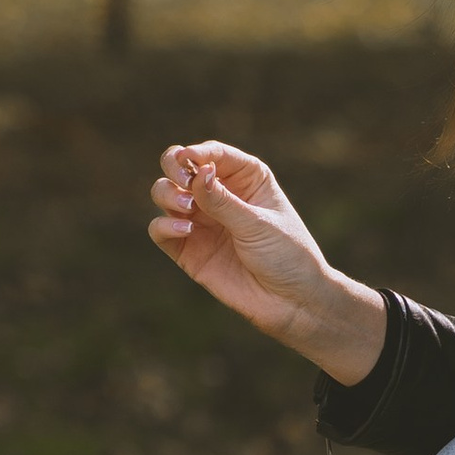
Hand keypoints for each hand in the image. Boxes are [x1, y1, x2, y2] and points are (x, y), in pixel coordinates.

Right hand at [146, 142, 386, 385]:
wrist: (292, 302)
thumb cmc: (287, 256)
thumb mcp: (258, 224)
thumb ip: (223, 201)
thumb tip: (198, 172)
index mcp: (245, 178)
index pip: (213, 153)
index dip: (196, 152)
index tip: (187, 159)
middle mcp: (219, 195)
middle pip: (180, 167)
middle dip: (174, 168)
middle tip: (183, 180)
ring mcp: (201, 222)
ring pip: (165, 194)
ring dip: (167, 195)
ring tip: (186, 208)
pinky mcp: (188, 250)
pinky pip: (161, 230)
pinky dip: (164, 226)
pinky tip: (185, 230)